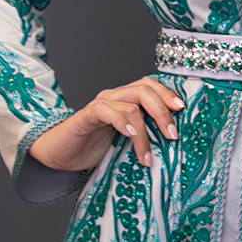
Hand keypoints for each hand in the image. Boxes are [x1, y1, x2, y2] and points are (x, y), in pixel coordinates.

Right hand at [28, 77, 184, 174]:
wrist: (60, 156)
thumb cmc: (92, 149)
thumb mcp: (125, 143)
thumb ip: (144, 137)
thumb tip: (173, 147)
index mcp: (124, 100)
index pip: (149, 86)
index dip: (167, 94)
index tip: (182, 110)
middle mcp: (113, 97)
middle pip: (144, 89)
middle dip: (163, 111)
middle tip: (172, 135)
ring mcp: (99, 105)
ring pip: (130, 103)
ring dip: (145, 131)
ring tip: (148, 156)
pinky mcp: (86, 116)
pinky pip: (107, 111)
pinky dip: (123, 122)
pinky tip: (131, 135)